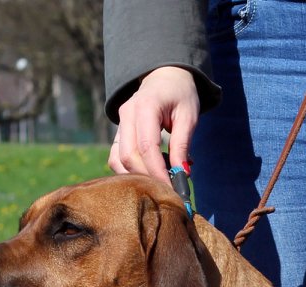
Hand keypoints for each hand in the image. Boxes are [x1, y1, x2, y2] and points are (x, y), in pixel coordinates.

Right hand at [108, 66, 200, 184]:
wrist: (164, 77)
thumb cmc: (180, 95)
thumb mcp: (189, 117)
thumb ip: (182, 145)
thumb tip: (182, 174)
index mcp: (145, 107)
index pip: (147, 146)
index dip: (158, 172)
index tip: (173, 190)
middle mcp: (126, 115)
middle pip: (128, 156)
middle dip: (148, 177)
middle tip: (171, 189)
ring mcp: (119, 124)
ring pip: (118, 160)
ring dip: (138, 176)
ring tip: (163, 178)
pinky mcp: (118, 133)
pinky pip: (117, 158)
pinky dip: (131, 170)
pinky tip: (152, 171)